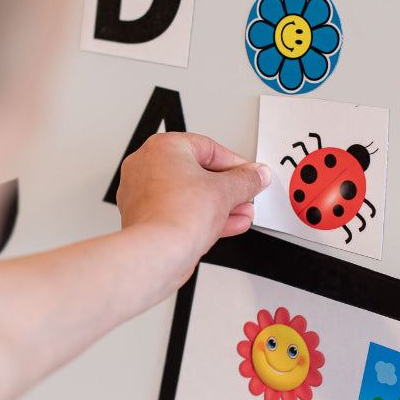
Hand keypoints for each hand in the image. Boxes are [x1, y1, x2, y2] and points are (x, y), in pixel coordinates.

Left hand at [115, 132, 269, 268]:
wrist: (158, 252)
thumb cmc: (177, 214)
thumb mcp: (225, 191)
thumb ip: (246, 180)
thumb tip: (257, 175)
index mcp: (163, 147)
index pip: (208, 148)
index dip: (234, 163)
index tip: (249, 175)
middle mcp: (146, 165)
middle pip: (197, 172)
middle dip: (228, 188)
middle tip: (245, 194)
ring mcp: (142, 193)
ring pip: (188, 194)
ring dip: (218, 204)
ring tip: (241, 213)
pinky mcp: (145, 217)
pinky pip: (178, 210)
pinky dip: (200, 216)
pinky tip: (225, 225)